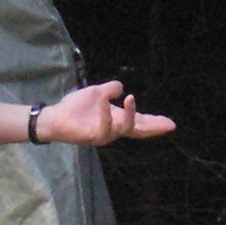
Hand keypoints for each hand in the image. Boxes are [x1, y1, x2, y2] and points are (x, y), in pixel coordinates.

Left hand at [42, 81, 176, 146]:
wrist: (54, 117)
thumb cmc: (75, 108)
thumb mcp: (96, 93)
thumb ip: (110, 89)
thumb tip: (122, 87)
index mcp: (116, 120)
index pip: (140, 122)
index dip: (155, 122)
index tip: (171, 123)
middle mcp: (113, 130)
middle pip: (138, 130)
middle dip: (154, 128)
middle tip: (169, 125)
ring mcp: (104, 135)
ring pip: (124, 128)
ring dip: (129, 114)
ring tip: (131, 98)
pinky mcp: (93, 137)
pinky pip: (103, 126)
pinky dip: (105, 112)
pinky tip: (106, 101)